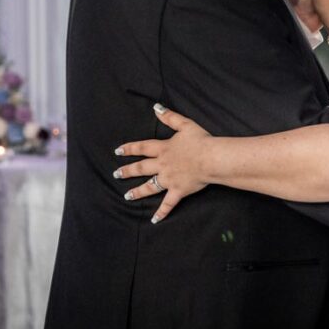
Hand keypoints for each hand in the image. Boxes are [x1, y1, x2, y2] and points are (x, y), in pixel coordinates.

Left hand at [114, 104, 210, 222]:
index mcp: (163, 149)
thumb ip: (170, 117)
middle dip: (127, 171)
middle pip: (141, 168)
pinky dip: (162, 212)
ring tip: (127, 196)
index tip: (117, 151)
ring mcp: (169, 179)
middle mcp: (163, 165)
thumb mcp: (185, 124)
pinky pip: (168, 203)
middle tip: (116, 174)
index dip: (129, 149)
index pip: (142, 148)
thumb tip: (156, 108)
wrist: (212, 158)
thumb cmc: (201, 141)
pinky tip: (154, 220)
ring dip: (137, 192)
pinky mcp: (178, 190)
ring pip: (149, 186)